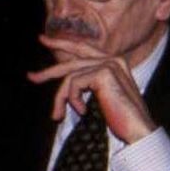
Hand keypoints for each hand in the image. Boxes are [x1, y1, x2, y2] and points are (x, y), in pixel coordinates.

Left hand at [27, 35, 157, 142]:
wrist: (138, 130)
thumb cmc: (122, 119)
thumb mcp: (103, 97)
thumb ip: (89, 83)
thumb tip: (66, 80)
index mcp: (115, 63)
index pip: (84, 48)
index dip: (62, 43)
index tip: (43, 40)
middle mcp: (114, 59)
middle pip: (72, 60)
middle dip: (50, 70)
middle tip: (31, 77)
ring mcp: (110, 64)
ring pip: (70, 75)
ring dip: (61, 98)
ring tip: (58, 114)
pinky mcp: (104, 73)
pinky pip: (74, 83)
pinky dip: (72, 99)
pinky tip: (83, 111)